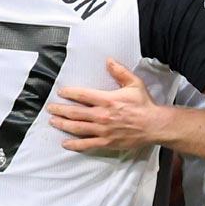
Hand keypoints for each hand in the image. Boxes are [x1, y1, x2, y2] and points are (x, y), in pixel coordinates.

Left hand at [47, 58, 162, 151]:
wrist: (154, 125)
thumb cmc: (144, 104)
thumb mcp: (134, 83)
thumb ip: (120, 72)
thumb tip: (108, 61)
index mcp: (107, 99)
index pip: (82, 95)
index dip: (69, 93)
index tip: (61, 92)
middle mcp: (102, 115)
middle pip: (75, 112)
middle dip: (60, 109)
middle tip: (50, 108)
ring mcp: (103, 130)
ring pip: (77, 127)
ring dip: (63, 124)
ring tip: (53, 121)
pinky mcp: (106, 142)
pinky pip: (87, 144)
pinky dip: (75, 144)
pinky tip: (65, 143)